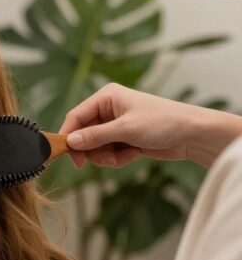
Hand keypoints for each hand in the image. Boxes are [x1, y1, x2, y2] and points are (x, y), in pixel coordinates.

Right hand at [59, 83, 231, 168]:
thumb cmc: (163, 122)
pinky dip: (118, 157)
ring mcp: (116, 125)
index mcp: (106, 97)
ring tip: (123, 157)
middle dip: (93, 150)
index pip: (76, 116)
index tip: (66, 154)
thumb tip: (69, 142)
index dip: (68, 135)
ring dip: (106, 156)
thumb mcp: (126, 129)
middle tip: (100, 161)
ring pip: (95, 146)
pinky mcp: (124, 138)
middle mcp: (108, 109)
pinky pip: (108, 152)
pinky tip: (133, 154)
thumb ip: (95, 136)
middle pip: (84, 134)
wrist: (193, 135)